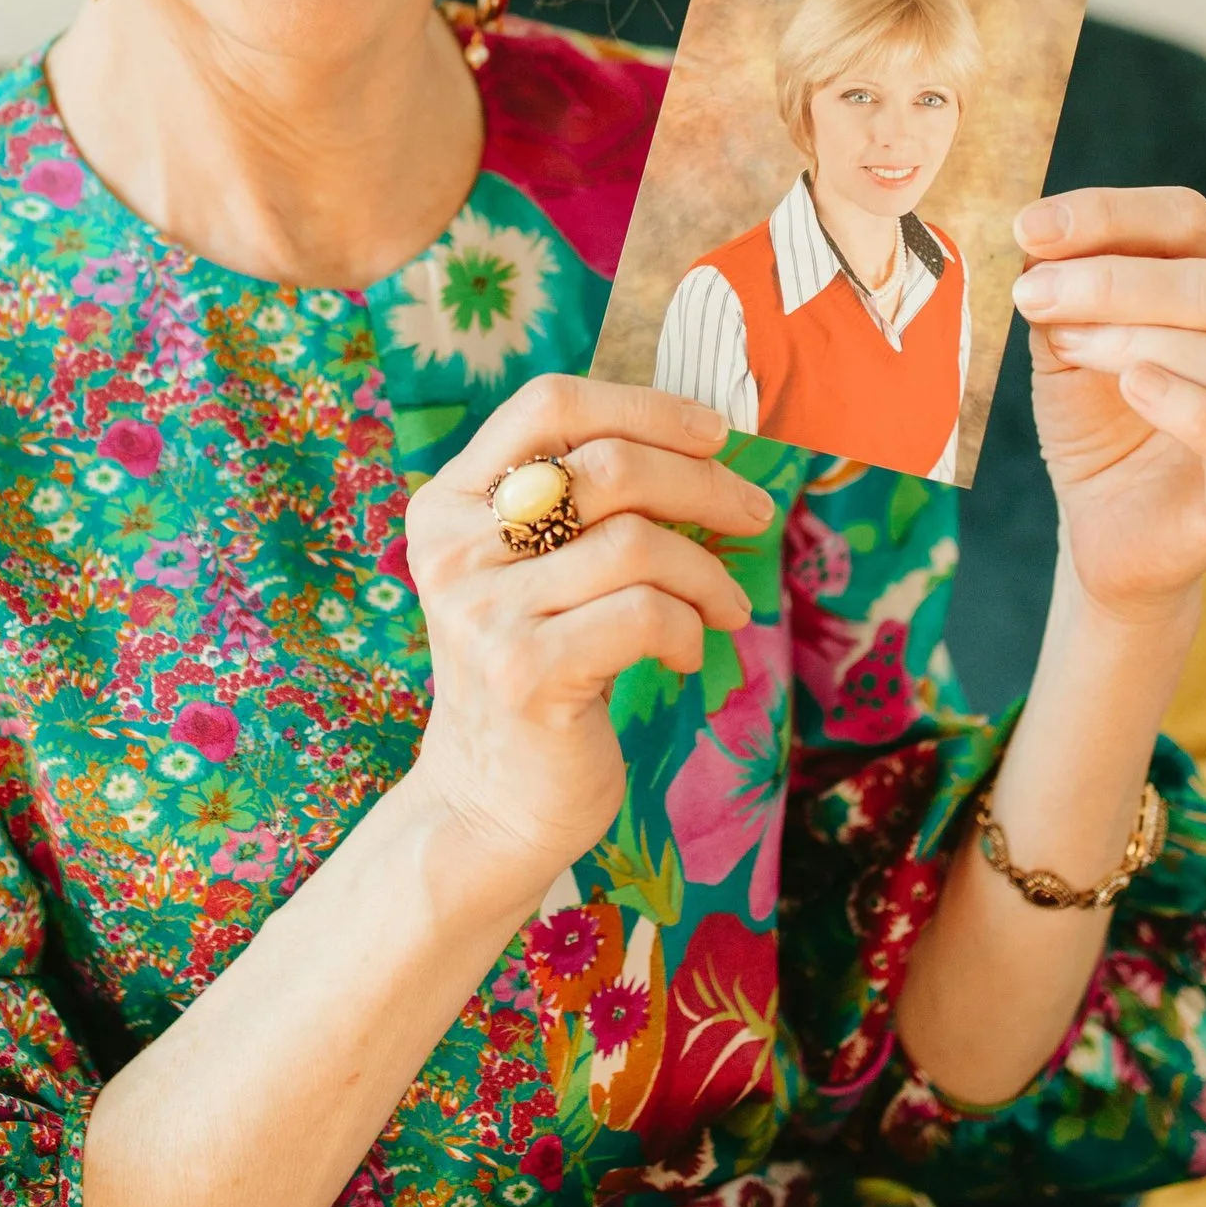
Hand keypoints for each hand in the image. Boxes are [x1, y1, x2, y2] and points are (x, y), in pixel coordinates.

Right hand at [398, 375, 777, 909]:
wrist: (490, 802)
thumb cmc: (538, 669)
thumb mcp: (534, 571)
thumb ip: (578, 505)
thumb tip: (701, 442)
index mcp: (450, 502)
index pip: (547, 404)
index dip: (643, 406)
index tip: (714, 434)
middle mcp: (454, 547)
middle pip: (607, 468)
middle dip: (704, 485)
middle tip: (755, 514)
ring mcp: (483, 611)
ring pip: (636, 543)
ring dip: (707, 572)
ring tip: (727, 606)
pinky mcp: (525, 673)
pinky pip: (645, 615)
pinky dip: (689, 629)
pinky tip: (688, 655)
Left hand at [1010, 187, 1205, 619]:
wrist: (1106, 533)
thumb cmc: (1096, 426)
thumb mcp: (1068, 345)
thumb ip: (1065, 292)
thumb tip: (1036, 235)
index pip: (1188, 220)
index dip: (1109, 214)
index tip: (1029, 228)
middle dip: (1112, 283)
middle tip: (1033, 298)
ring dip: (1133, 342)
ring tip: (1067, 350)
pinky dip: (1187, 406)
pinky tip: (1135, 388)